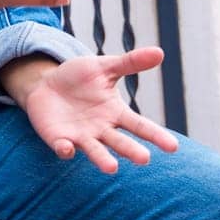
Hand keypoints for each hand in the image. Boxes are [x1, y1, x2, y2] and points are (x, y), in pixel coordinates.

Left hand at [3, 48, 179, 172]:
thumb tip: (160, 52)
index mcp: (116, 113)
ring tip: (112, 167)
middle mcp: (102, 129)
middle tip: (145, 159)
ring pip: (95, 150)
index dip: (156, 135)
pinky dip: (65, 149)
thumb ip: (130, 63)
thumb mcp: (104, 67)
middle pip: (120, 142)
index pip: (140, 125)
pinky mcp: (59, 139)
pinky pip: (63, 147)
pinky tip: (68, 148)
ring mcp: (81, 136)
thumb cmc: (79, 78)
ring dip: (102, 159)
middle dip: (131, 150)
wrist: (46, 84)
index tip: (173, 146)